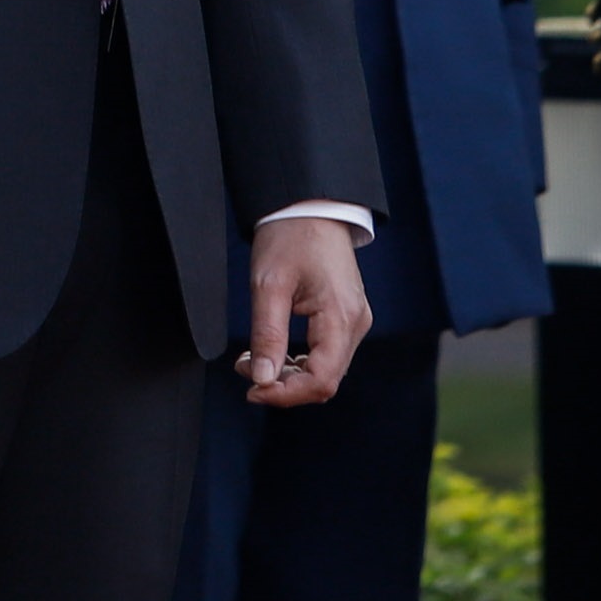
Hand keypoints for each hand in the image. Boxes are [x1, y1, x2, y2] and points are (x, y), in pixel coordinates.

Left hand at [242, 218, 371, 408]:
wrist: (310, 206)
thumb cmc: (290, 237)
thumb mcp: (269, 285)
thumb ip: (267, 335)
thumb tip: (262, 380)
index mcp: (341, 317)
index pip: (322, 379)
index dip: (287, 394)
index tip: (252, 390)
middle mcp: (355, 324)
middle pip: (325, 380)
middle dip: (284, 385)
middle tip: (245, 372)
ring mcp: (354, 321)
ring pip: (325, 370)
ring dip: (288, 375)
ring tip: (251, 361)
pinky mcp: (345, 318)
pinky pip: (326, 354)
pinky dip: (298, 361)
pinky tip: (270, 352)